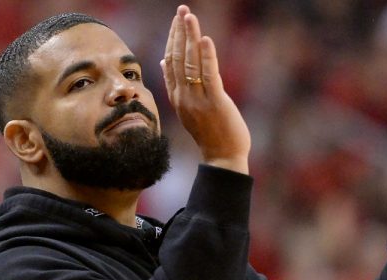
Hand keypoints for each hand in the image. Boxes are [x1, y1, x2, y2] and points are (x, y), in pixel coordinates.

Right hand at [161, 5, 250, 173]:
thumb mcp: (189, 108)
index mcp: (177, 97)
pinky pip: (208, 75)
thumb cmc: (210, 133)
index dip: (172, 39)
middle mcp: (184, 97)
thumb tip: (164, 62)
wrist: (222, 158)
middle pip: (177, 58)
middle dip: (179, 32)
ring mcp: (198, 100)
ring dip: (190, 37)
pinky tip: (205, 39)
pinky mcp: (215, 102)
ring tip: (189, 17)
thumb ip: (177, 86)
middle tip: (182, 10)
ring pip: (190, 63)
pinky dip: (206, 56)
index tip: (176, 21)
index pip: (170, 62)